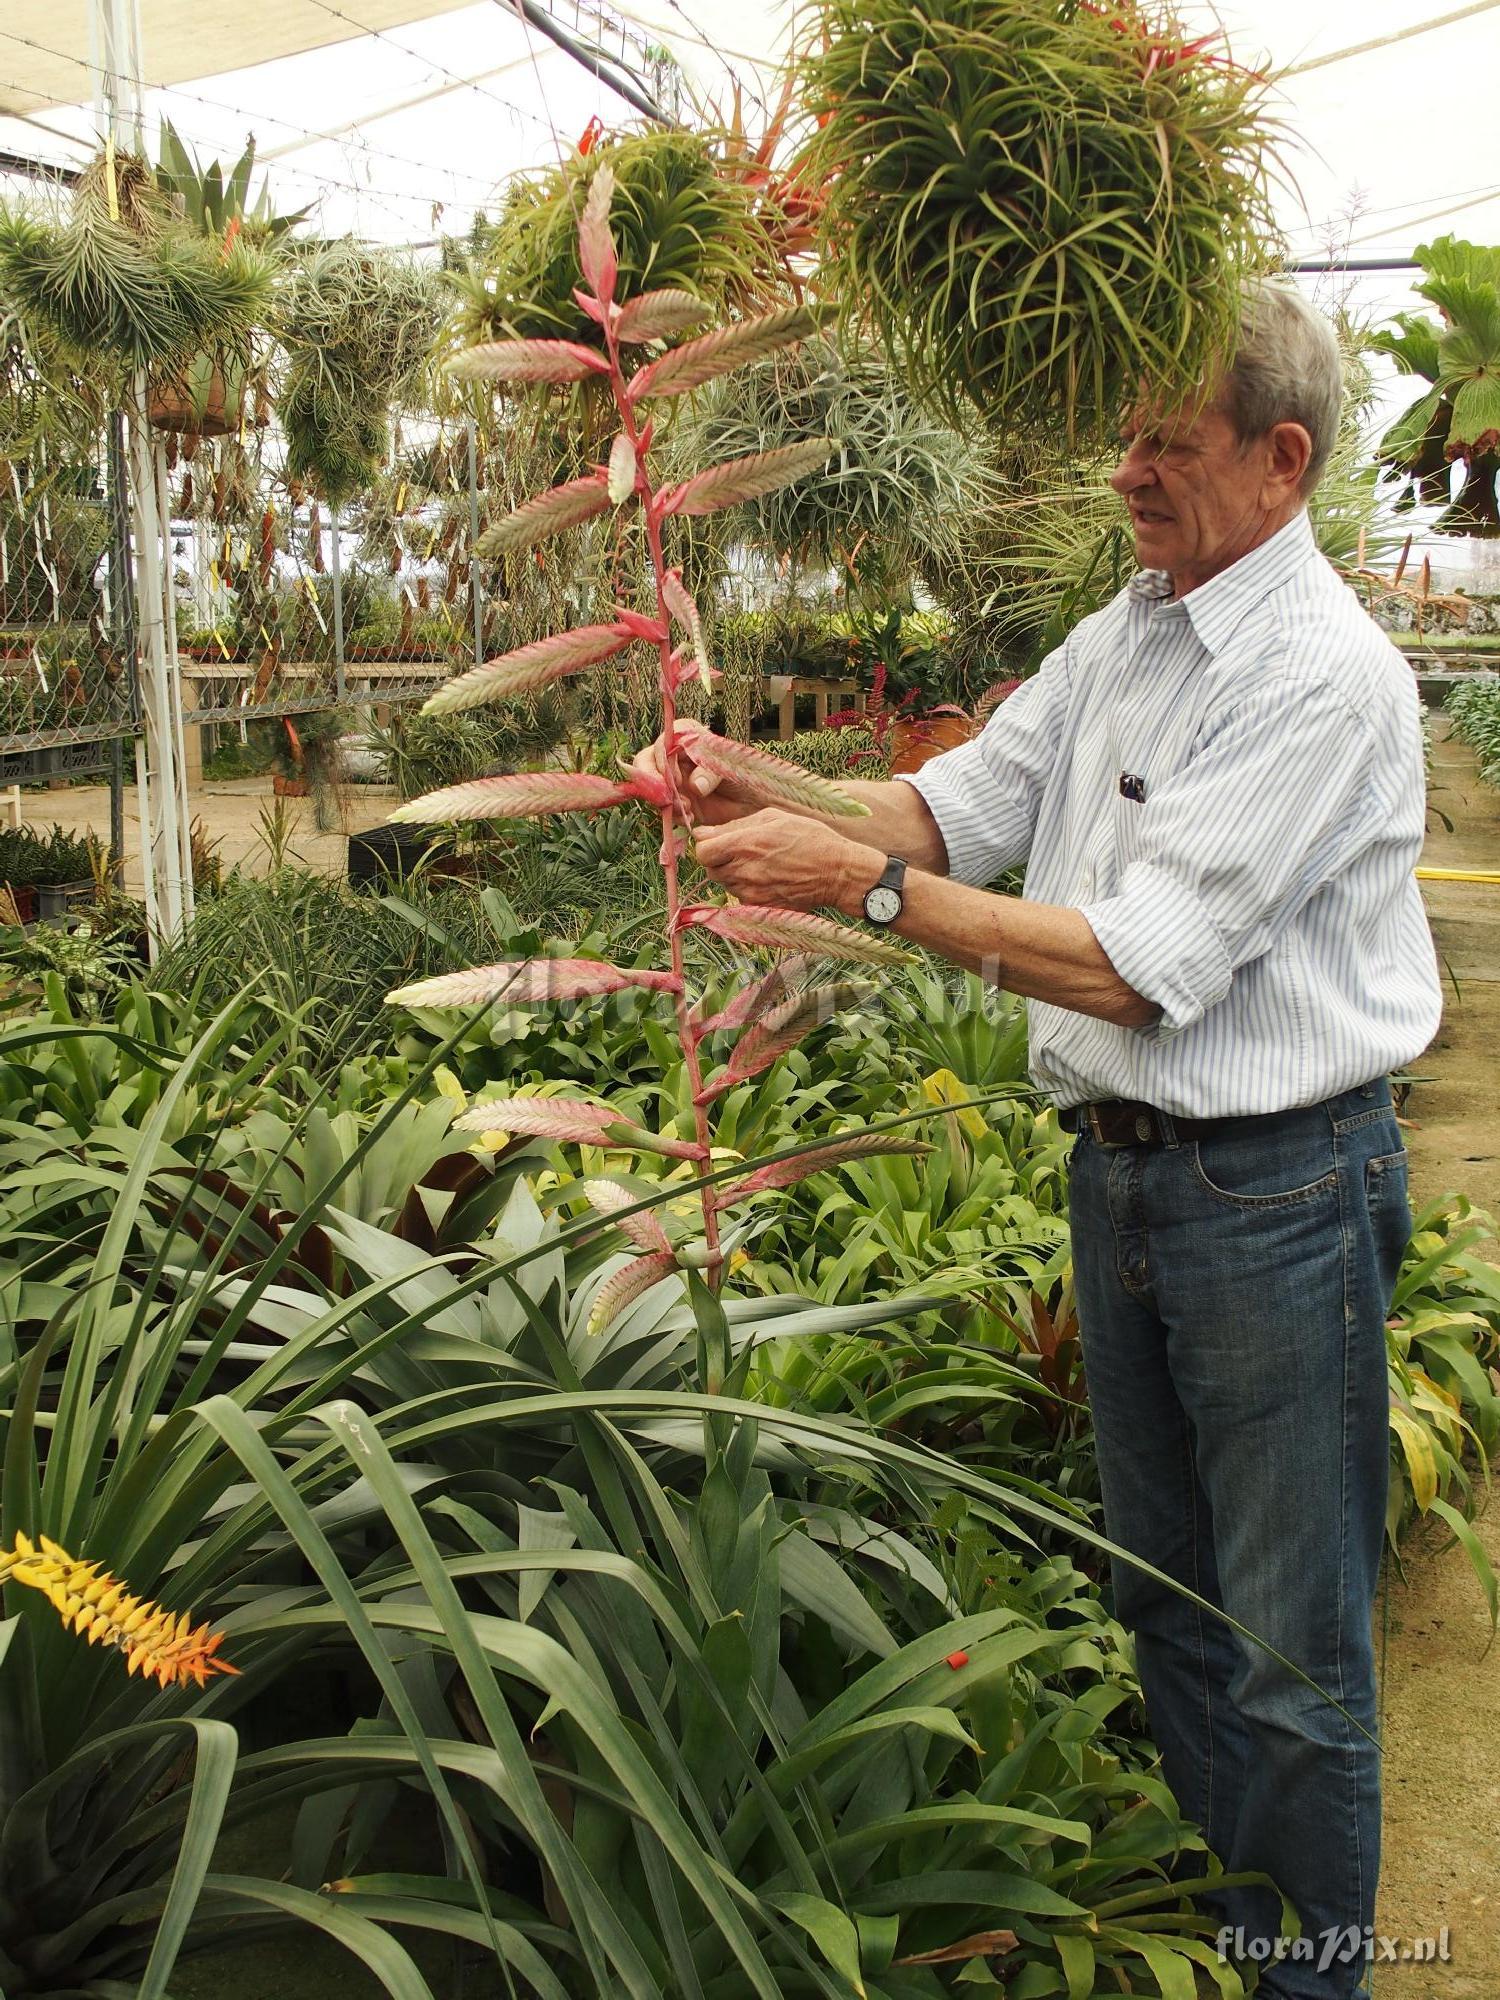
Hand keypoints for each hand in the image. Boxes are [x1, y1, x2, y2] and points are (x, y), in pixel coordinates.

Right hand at [628, 718, 752, 825]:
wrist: (757, 804)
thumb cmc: (748, 777)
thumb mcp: (733, 769)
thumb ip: (712, 773)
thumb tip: (695, 786)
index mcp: (691, 738)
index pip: (665, 740)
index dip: (663, 759)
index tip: (675, 780)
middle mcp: (678, 756)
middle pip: (646, 760)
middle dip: (652, 780)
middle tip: (666, 798)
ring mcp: (675, 779)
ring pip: (652, 785)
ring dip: (664, 800)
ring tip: (686, 810)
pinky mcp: (677, 800)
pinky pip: (663, 806)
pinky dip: (672, 814)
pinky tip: (690, 818)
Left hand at [692, 808, 886, 913]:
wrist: (837, 872)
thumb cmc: (810, 837)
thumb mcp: (773, 817)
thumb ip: (734, 825)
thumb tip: (702, 833)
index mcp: (744, 844)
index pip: (702, 851)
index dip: (708, 845)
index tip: (719, 842)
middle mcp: (743, 871)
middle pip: (710, 869)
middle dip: (720, 860)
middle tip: (743, 852)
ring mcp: (751, 893)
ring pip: (725, 884)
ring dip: (734, 874)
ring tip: (760, 864)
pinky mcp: (760, 907)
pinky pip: (741, 897)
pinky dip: (748, 888)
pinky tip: (768, 878)